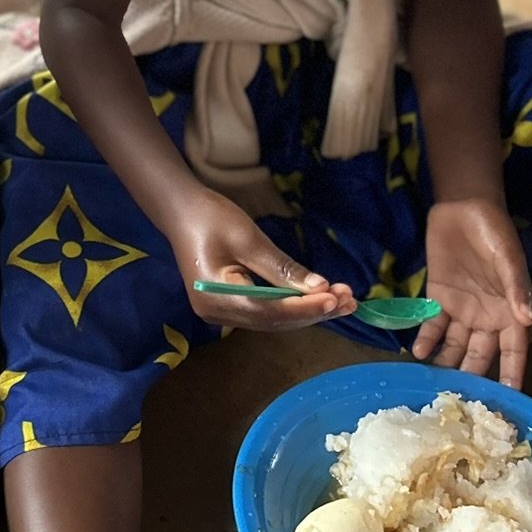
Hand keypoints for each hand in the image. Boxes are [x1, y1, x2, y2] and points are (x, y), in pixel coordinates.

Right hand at [171, 189, 356, 330]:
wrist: (181, 210)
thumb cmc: (212, 218)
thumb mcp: (249, 240)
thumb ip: (283, 269)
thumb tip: (320, 288)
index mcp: (218, 298)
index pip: (270, 311)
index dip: (305, 307)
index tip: (337, 298)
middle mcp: (218, 313)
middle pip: (274, 320)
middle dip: (313, 310)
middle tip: (350, 299)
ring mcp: (222, 311)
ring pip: (272, 319)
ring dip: (306, 310)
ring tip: (342, 299)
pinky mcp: (229, 305)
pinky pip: (265, 311)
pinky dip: (292, 305)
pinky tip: (316, 298)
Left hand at [412, 198, 531, 386]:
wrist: (463, 207)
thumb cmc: (494, 232)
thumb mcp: (508, 259)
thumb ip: (516, 288)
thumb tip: (526, 318)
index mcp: (509, 311)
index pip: (513, 351)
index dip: (512, 373)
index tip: (509, 399)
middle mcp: (486, 317)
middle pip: (480, 354)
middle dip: (472, 376)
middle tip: (461, 400)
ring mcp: (461, 309)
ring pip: (455, 345)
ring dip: (447, 362)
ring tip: (435, 383)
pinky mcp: (437, 297)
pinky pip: (432, 325)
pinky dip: (426, 339)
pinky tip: (418, 352)